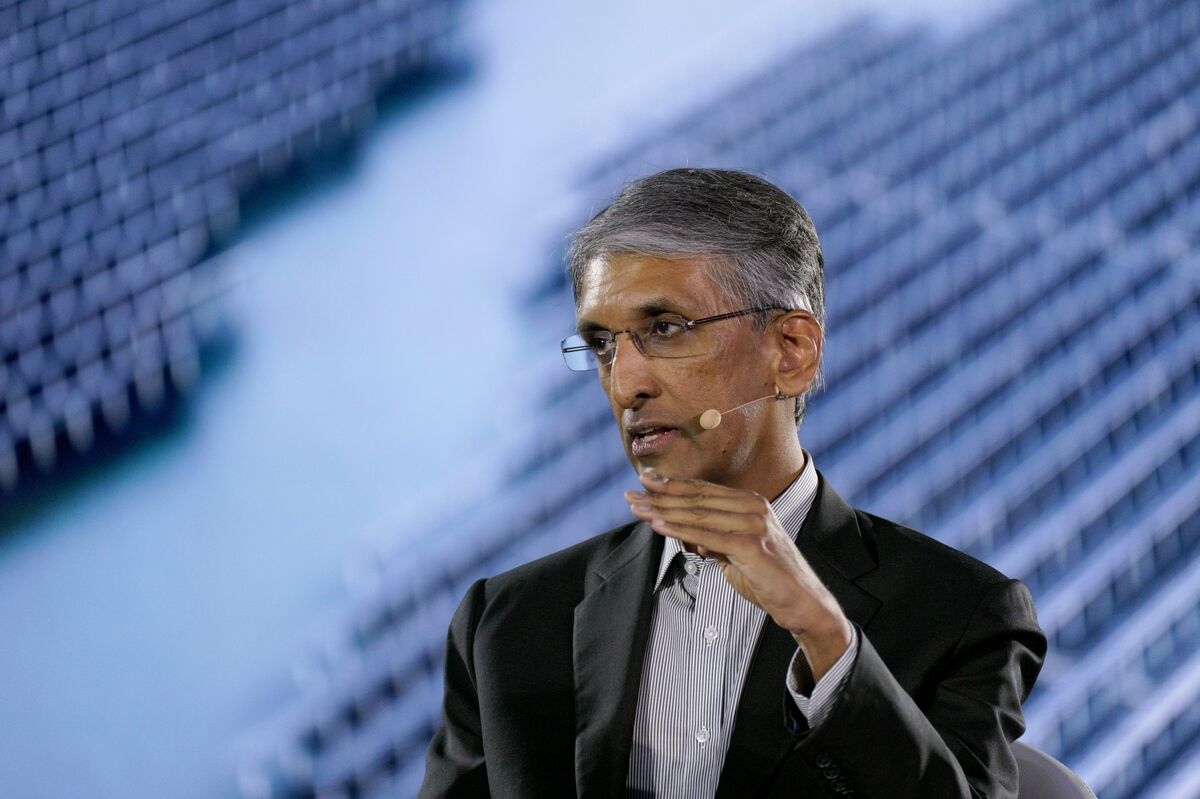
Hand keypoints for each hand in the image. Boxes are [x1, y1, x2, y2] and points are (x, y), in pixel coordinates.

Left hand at [626, 469, 852, 680]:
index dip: (671, 485)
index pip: (703, 490)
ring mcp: (754, 524)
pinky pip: (707, 535)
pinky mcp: (752, 545)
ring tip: (637, 508)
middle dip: (660, 496)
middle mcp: (753, 506)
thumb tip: (684, 532)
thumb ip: (712, 538)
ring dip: (663, 510)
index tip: (645, 481)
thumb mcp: (734, 552)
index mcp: (750, 502)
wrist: (802, 602)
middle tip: (630, 495)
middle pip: (696, 498)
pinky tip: (658, 525)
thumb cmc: (767, 578)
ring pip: (698, 514)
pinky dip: (680, 529)